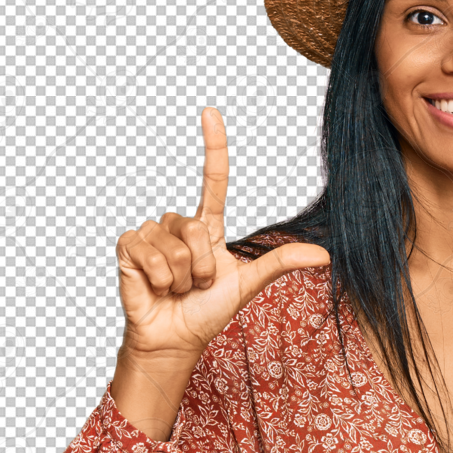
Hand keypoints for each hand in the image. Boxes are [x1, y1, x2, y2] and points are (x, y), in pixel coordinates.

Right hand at [115, 107, 328, 360]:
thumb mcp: (247, 284)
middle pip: (194, 226)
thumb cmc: (207, 313)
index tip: (210, 112)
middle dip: (199, 265)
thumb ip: (279, 263)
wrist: (176, 340)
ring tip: (175, 288)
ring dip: (179, 276)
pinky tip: (155, 287)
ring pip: (173, 243)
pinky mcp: (129, 247)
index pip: (213, 180)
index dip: (213, 147)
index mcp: (208, 228)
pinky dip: (157, 277)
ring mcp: (152, 234)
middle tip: (194, 285)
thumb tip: (324, 255)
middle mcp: (180, 226)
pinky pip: (148, 251)